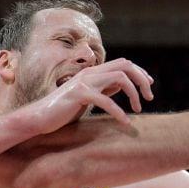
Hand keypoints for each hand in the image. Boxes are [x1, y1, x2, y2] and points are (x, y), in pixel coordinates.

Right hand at [18, 58, 153, 134]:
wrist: (39, 117)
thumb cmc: (62, 111)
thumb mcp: (87, 98)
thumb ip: (103, 89)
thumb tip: (121, 84)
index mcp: (92, 73)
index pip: (123, 64)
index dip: (140, 73)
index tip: (149, 86)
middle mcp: (90, 73)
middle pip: (125, 66)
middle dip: (142, 79)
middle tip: (150, 97)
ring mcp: (84, 82)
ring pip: (120, 78)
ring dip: (134, 93)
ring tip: (138, 109)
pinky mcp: (79, 94)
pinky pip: (106, 101)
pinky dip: (119, 112)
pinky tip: (125, 123)